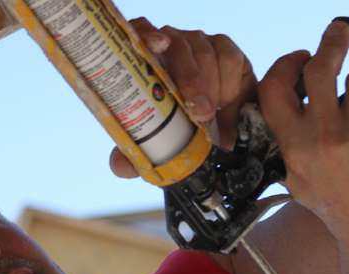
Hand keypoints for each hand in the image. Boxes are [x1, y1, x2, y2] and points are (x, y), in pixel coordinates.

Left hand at [110, 18, 255, 177]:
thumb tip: (119, 166)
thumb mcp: (157, 146)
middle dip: (190, 79)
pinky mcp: (226, 49)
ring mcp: (198, 44)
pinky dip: (229, 84)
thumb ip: (135, 156)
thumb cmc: (178, 133)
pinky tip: (225, 103)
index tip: (158, 45)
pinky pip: (230, 58)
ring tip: (209, 116)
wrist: (216, 137)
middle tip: (199, 112)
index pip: (139, 32)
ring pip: (205, 52)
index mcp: (144, 60)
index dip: (147, 35)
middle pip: (178, 44)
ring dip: (210, 87)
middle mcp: (170, 45)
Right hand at [258, 20, 348, 251]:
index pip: (275, 88)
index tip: (301, 56)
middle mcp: (323, 136)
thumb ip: (291, 143)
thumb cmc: (338, 207)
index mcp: (294, 146)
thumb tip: (293, 104)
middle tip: (339, 32)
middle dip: (332, 42)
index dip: (286, 63)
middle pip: (321, 66)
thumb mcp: (299, 180)